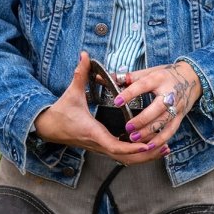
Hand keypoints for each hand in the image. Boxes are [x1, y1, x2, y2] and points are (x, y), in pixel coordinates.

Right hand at [34, 51, 170, 164]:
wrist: (48, 128)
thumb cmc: (61, 112)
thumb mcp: (71, 93)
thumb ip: (80, 74)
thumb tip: (84, 55)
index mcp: (94, 132)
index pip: (115, 146)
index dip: (132, 148)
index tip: (146, 144)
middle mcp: (99, 144)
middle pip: (126, 158)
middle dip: (146, 154)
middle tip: (164, 147)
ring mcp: (101, 147)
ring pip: (125, 159)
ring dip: (145, 156)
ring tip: (164, 148)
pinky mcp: (102, 146)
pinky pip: (122, 154)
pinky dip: (137, 153)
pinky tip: (149, 146)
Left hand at [112, 60, 201, 147]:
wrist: (192, 78)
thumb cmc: (165, 75)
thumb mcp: (147, 72)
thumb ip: (126, 78)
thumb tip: (101, 77)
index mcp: (158, 79)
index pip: (143, 85)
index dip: (130, 93)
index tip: (117, 101)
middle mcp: (169, 93)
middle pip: (157, 108)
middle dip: (142, 119)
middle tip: (128, 127)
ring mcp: (176, 106)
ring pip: (164, 122)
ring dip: (149, 132)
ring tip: (134, 139)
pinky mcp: (180, 117)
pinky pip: (171, 131)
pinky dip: (161, 140)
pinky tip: (150, 146)